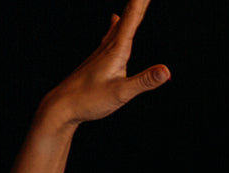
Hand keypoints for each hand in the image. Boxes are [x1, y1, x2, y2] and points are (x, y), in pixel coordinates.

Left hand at [37, 0, 169, 129]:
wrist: (62, 106)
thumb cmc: (89, 100)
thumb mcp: (121, 93)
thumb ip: (145, 81)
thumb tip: (167, 71)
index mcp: (116, 51)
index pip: (132, 20)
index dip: (141, 1)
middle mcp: (108, 47)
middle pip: (128, 18)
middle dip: (139, 3)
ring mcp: (102, 51)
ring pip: (120, 24)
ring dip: (130, 10)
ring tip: (137, 0)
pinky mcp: (98, 59)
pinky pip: (112, 33)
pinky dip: (118, 23)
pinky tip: (115, 20)